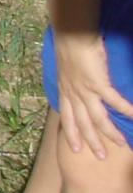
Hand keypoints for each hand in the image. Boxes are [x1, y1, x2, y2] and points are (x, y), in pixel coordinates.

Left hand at [52, 32, 132, 158]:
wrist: (72, 36)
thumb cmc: (70, 49)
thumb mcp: (66, 70)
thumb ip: (72, 83)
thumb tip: (79, 90)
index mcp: (64, 91)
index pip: (67, 118)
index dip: (72, 134)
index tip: (76, 149)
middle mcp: (73, 94)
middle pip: (82, 123)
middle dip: (91, 141)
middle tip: (101, 156)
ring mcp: (84, 90)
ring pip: (97, 118)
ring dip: (109, 132)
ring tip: (121, 143)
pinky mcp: (97, 83)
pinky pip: (114, 102)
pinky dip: (126, 111)